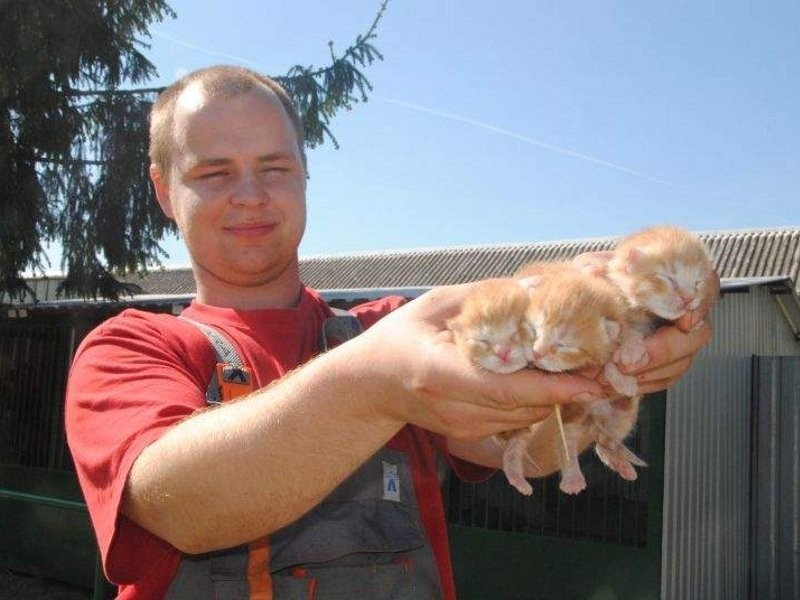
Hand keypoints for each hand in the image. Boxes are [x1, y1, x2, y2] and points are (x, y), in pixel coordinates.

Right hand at [355, 283, 602, 440]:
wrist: (370, 385)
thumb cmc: (398, 337)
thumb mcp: (434, 305)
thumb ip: (483, 298)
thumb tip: (534, 290)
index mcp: (441, 374)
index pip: (507, 389)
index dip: (555, 387)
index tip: (594, 379)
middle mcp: (455, 409)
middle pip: (526, 407)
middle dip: (568, 389)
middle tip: (601, 360)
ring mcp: (462, 429)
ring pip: (527, 417)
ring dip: (555, 396)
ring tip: (578, 366)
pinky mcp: (469, 436)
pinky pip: (515, 419)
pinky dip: (535, 401)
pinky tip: (541, 378)